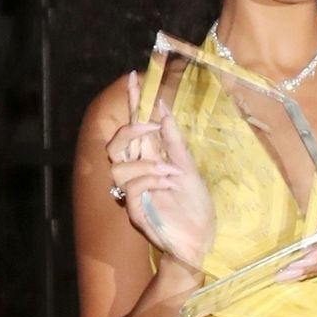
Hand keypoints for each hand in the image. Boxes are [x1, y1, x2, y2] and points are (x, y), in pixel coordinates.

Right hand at [103, 73, 215, 271]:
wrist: (201, 239)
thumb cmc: (196, 207)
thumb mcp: (190, 168)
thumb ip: (174, 141)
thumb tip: (162, 111)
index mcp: (152, 160)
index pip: (136, 127)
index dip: (134, 102)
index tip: (134, 77)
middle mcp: (138, 174)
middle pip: (115, 144)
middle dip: (131, 130)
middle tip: (153, 129)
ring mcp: (134, 193)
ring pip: (119, 166)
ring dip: (147, 164)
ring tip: (171, 173)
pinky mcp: (134, 211)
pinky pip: (130, 188)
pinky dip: (151, 181)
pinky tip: (169, 185)